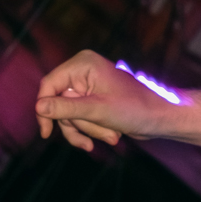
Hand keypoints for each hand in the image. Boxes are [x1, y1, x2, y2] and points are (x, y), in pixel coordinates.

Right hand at [35, 49, 182, 152]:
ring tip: (112, 135)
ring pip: (68, 115)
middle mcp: (82, 72)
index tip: (46, 132)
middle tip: (98, 133)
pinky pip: (79, 120)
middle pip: (58, 104)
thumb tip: (39, 107)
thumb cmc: (136, 108)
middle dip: (78, 124)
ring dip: (88, 130)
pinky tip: (110, 137)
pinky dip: (91, 131)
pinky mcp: (92, 101)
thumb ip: (66, 108)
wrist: (161, 118)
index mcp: (82, 64)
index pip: (49, 85)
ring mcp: (87, 88)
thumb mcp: (97, 110)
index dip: (44, 108)